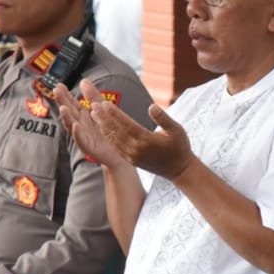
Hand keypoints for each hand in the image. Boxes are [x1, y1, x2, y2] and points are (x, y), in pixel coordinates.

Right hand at [55, 80, 128, 168]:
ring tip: (63, 107)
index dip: (65, 95)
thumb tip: (83, 80)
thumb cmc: (108, 133)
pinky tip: (76, 126)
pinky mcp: (90, 149)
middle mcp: (81, 126)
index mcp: (84, 117)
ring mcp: (84, 138)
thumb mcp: (102, 110)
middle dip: (63, 102)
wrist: (121, 154)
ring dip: (67, 117)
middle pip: (70, 113)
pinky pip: (82, 141)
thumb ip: (93, 96)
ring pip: (73, 126)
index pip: (72, 104)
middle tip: (56, 91)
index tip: (59, 85)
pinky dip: (78, 134)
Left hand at [62, 79, 194, 180]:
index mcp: (147, 140)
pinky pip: (115, 146)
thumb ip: (163, 118)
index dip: (114, 113)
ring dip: (102, 126)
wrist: (179, 170)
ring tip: (93, 114)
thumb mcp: (177, 130)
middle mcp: (137, 149)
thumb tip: (151, 106)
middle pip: (116, 131)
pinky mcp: (131, 160)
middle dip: (103, 118)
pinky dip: (107, 136)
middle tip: (93, 105)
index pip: (126, 124)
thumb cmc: (179, 147)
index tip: (104, 103)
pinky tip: (102, 127)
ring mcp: (132, 156)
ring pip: (113, 139)